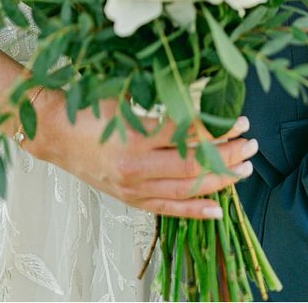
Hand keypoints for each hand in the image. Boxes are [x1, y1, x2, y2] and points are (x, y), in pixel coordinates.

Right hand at [28, 93, 256, 217]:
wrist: (55, 133)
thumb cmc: (88, 109)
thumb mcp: (126, 98)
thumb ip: (161, 104)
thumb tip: (199, 100)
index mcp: (136, 136)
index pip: (190, 136)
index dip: (220, 131)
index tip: (240, 121)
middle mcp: (137, 167)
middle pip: (194, 164)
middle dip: (228, 155)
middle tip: (252, 145)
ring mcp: (134, 187)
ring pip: (186, 189)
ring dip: (219, 180)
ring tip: (244, 169)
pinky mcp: (130, 199)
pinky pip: (169, 208)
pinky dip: (195, 209)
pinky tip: (218, 207)